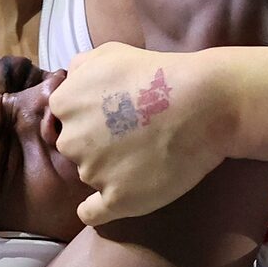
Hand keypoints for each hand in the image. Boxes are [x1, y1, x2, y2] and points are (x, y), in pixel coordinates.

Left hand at [51, 42, 229, 226]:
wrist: (202, 102)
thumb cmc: (157, 72)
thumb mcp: (108, 52)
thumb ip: (78, 67)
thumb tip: (67, 82)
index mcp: (64, 105)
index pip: (65, 119)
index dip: (90, 118)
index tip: (114, 116)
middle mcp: (71, 141)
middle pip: (75, 149)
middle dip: (96, 144)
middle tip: (131, 136)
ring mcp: (93, 173)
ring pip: (89, 176)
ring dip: (107, 170)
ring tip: (143, 156)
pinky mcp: (117, 199)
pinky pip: (91, 214)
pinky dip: (95, 211)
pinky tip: (110, 200)